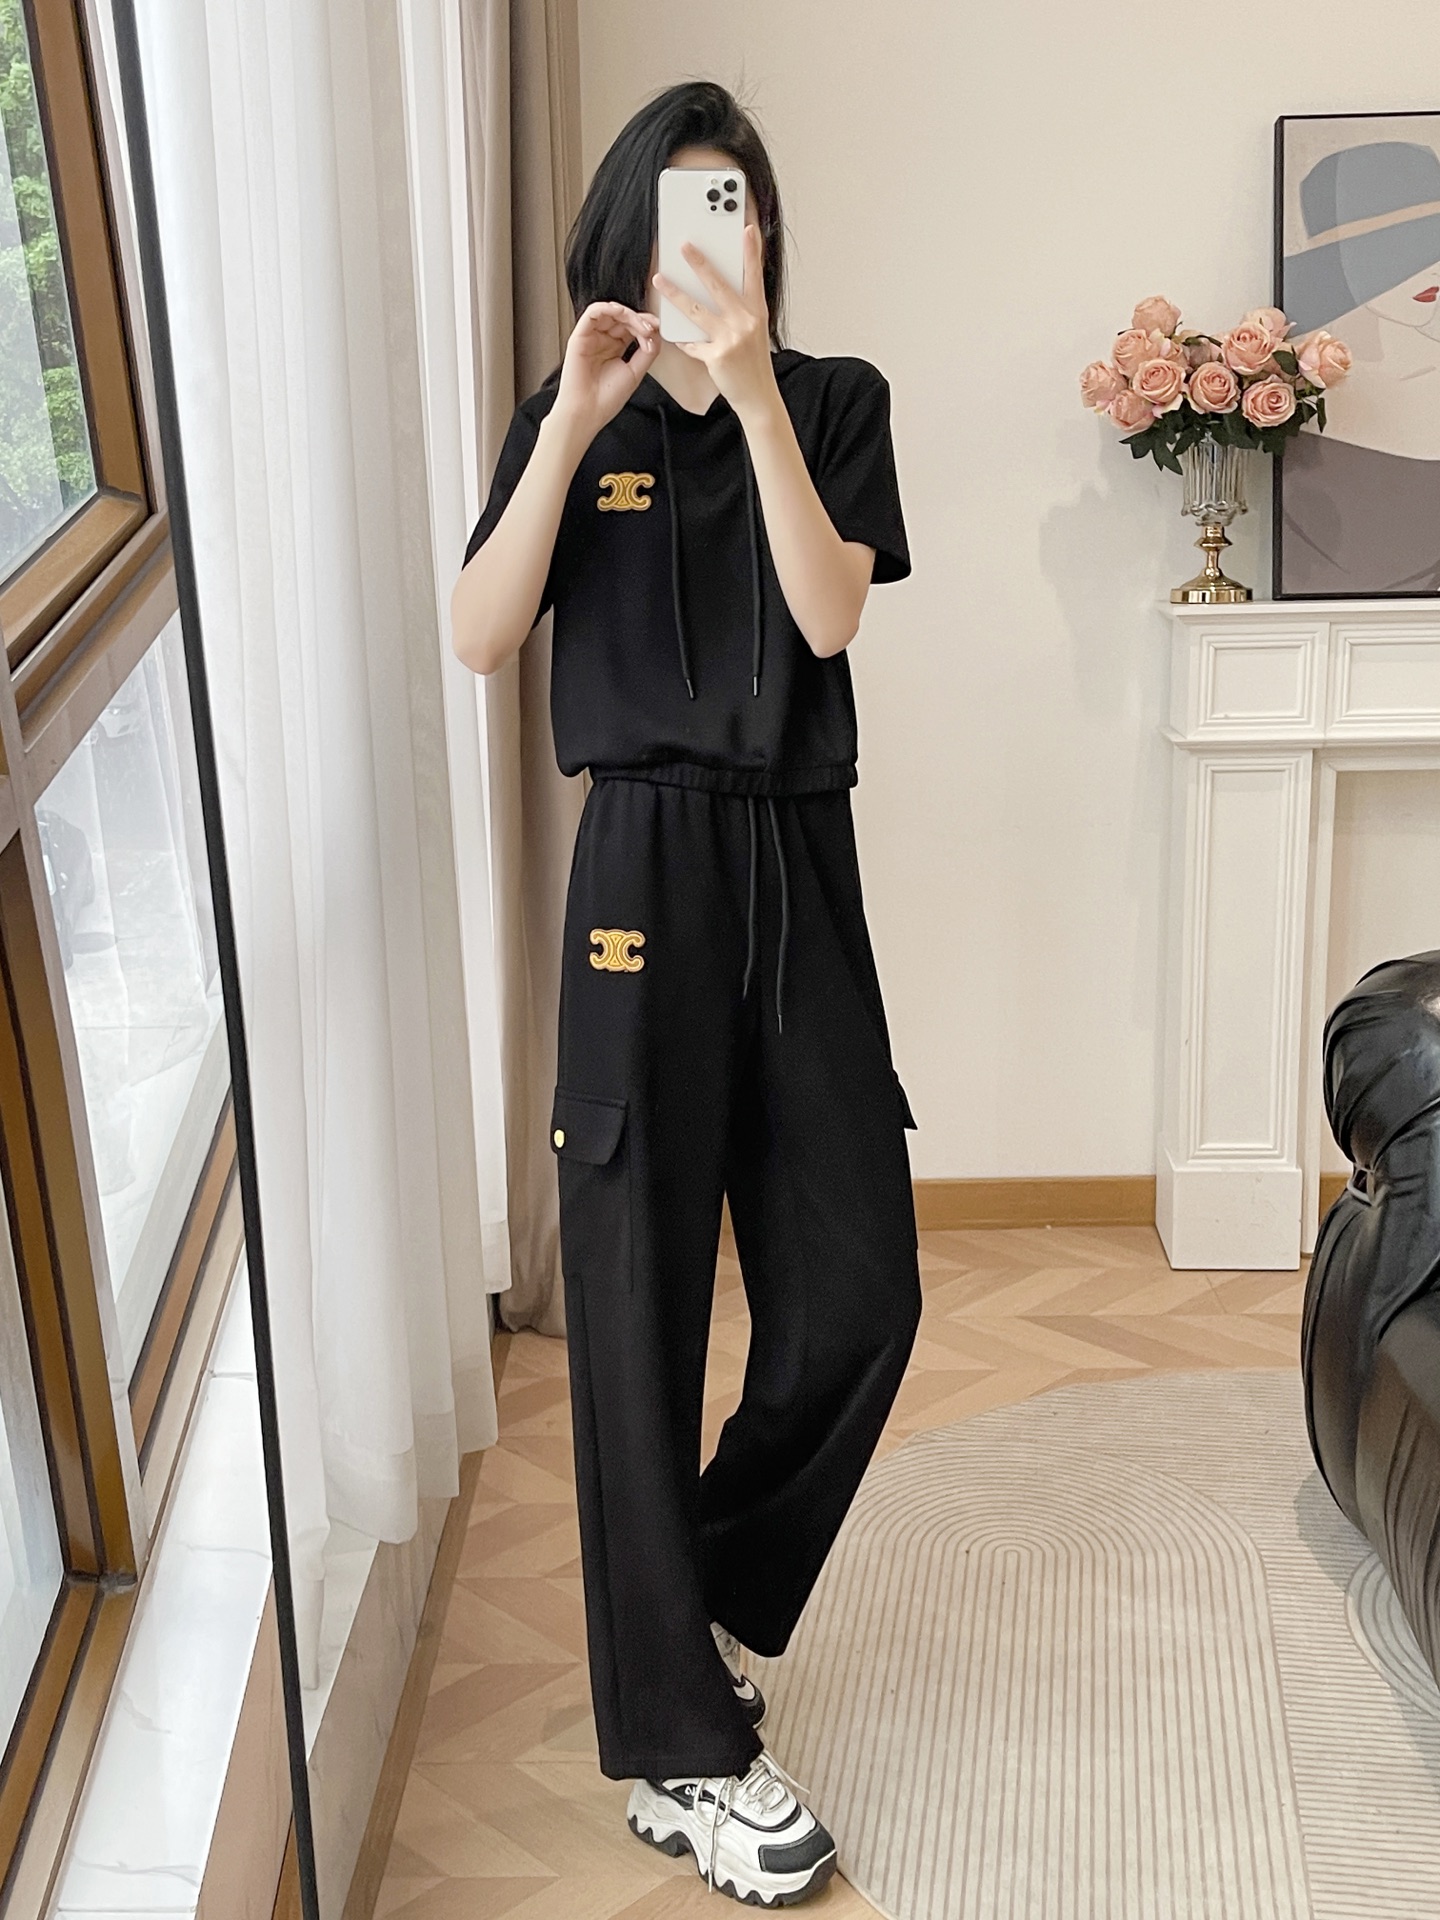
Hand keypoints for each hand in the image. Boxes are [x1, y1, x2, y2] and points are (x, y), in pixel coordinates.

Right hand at [552, 302, 659, 443]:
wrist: (587, 412)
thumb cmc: (606, 399)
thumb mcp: (635, 372)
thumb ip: (647, 352)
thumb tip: (656, 334)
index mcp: (615, 349)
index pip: (632, 327)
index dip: (646, 324)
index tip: (658, 327)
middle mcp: (603, 341)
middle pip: (622, 318)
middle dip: (640, 319)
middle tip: (651, 327)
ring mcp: (591, 338)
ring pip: (609, 312)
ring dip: (627, 314)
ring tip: (640, 325)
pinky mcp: (579, 336)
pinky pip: (592, 312)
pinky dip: (607, 308)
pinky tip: (620, 313)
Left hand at [653, 223, 778, 420]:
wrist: (758, 395)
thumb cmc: (753, 361)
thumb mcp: (754, 330)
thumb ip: (740, 309)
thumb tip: (716, 289)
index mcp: (757, 311)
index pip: (754, 275)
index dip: (751, 251)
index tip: (747, 228)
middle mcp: (746, 321)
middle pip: (719, 285)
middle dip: (699, 263)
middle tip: (684, 246)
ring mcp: (731, 338)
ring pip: (696, 309)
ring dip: (674, 293)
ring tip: (658, 280)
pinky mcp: (717, 355)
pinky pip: (692, 342)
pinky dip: (682, 338)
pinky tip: (672, 333)